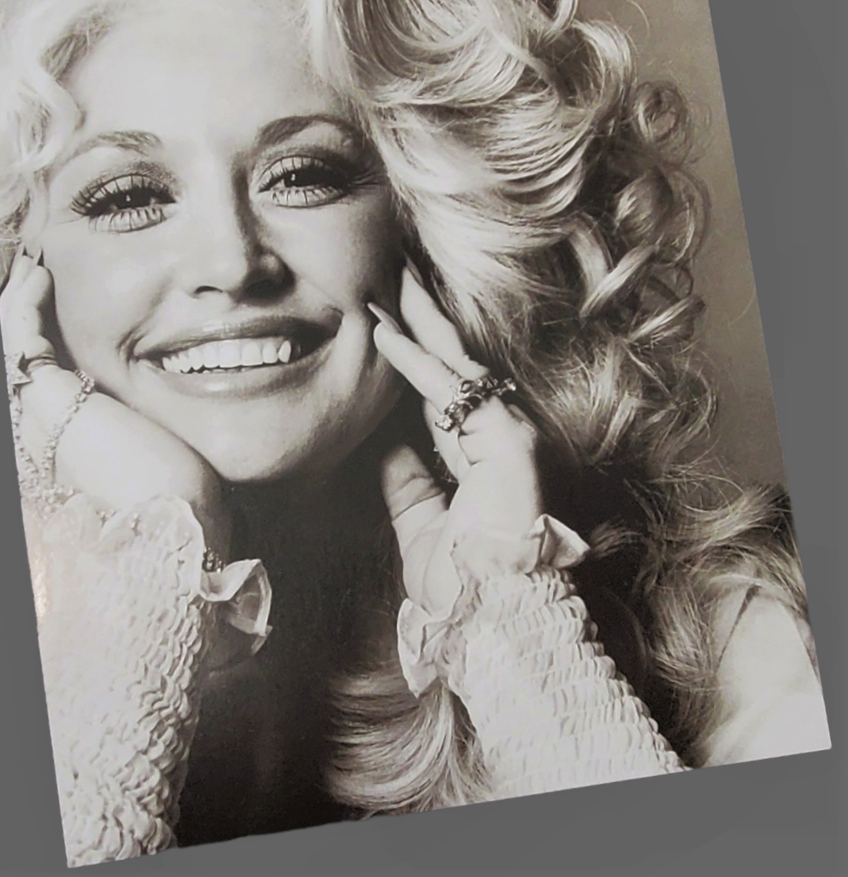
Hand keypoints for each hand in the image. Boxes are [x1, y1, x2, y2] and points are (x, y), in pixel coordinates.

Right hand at [0, 248, 225, 552]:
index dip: (46, 337)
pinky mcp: (47, 402)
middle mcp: (41, 432)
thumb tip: (194, 396)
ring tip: (38, 269)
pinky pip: (19, 341)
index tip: (63, 301)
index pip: (44, 379)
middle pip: (20, 362)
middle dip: (27, 316)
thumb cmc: (181, 495)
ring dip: (21, 304)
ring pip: (10, 349)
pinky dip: (24, 305)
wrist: (171, 523)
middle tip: (41, 275)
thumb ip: (156, 422)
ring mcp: (37, 419)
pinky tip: (40, 277)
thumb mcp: (165, 448)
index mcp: (66, 443)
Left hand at [370, 265, 544, 616]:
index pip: (443, 391)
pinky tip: (383, 333)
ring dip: (416, 321)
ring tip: (385, 282)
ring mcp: (510, 431)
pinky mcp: (509, 437)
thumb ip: (403, 480)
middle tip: (392, 272)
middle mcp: (500, 433)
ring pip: (455, 363)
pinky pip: (451, 389)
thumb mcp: (418, 522)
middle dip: (422, 317)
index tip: (383, 320)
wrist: (492, 618)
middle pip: (453, 363)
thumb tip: (379, 441)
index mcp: (481, 453)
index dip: (412, 355)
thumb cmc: (462, 582)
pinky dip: (413, 360)